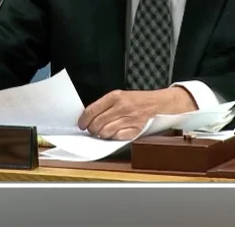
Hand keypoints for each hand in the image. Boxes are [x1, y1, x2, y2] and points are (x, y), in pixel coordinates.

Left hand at [77, 87, 196, 139]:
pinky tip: (113, 133)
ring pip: (105, 132)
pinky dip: (113, 137)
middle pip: (97, 123)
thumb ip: (103, 105)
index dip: (83, 120)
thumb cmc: (133, 100)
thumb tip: (87, 118)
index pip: (92, 110)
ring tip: (102, 132)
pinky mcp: (135, 128)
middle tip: (92, 129)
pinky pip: (117, 137)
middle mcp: (121, 107)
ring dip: (101, 134)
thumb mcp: (117, 96)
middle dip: (92, 129)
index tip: (81, 124)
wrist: (154, 102)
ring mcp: (128, 118)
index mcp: (114, 96)